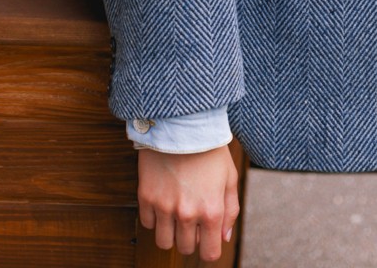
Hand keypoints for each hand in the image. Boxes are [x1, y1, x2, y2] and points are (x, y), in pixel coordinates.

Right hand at [137, 144, 239, 261]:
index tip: (206, 238)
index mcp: (211, 211)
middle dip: (190, 237)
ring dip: (170, 231)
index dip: (209, 248)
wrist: (183, 122)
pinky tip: (163, 198)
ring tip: (175, 210)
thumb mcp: (229, 176)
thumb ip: (230, 210)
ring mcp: (164, 207)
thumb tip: (223, 237)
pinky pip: (147, 223)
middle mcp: (187, 214)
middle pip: (185, 248)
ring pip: (164, 242)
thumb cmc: (210, 147)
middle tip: (191, 215)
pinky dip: (154, 216)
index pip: (209, 253)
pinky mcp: (146, 196)